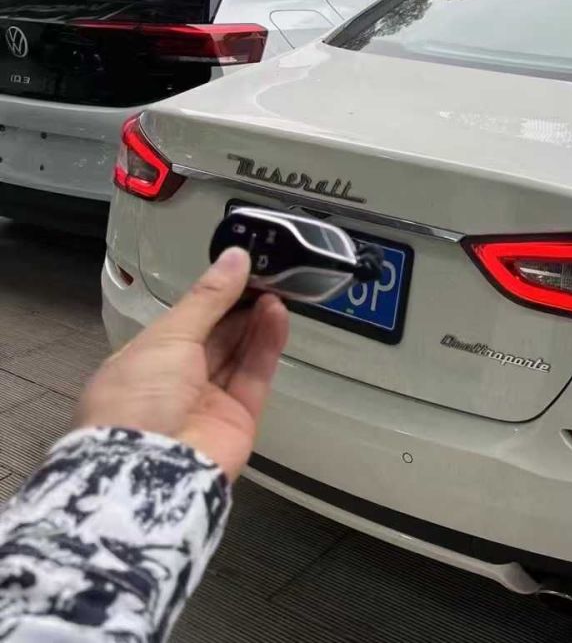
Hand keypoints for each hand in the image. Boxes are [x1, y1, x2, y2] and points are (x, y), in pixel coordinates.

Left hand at [77, 248, 289, 479]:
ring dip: (257, 320)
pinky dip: (267, 344)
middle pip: (216, 335)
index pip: (185, 321)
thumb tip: (234, 258)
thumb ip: (208, 297)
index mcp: (144, 361)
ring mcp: (208, 400)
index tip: (239, 269)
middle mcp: (175, 381)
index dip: (213, 295)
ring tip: (277, 291)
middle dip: (240, 305)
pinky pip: (256, 374)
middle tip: (266, 275)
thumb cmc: (138, 401)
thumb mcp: (168, 337)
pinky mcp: (239, 416)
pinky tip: (277, 316)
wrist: (153, 469)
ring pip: (239, 352)